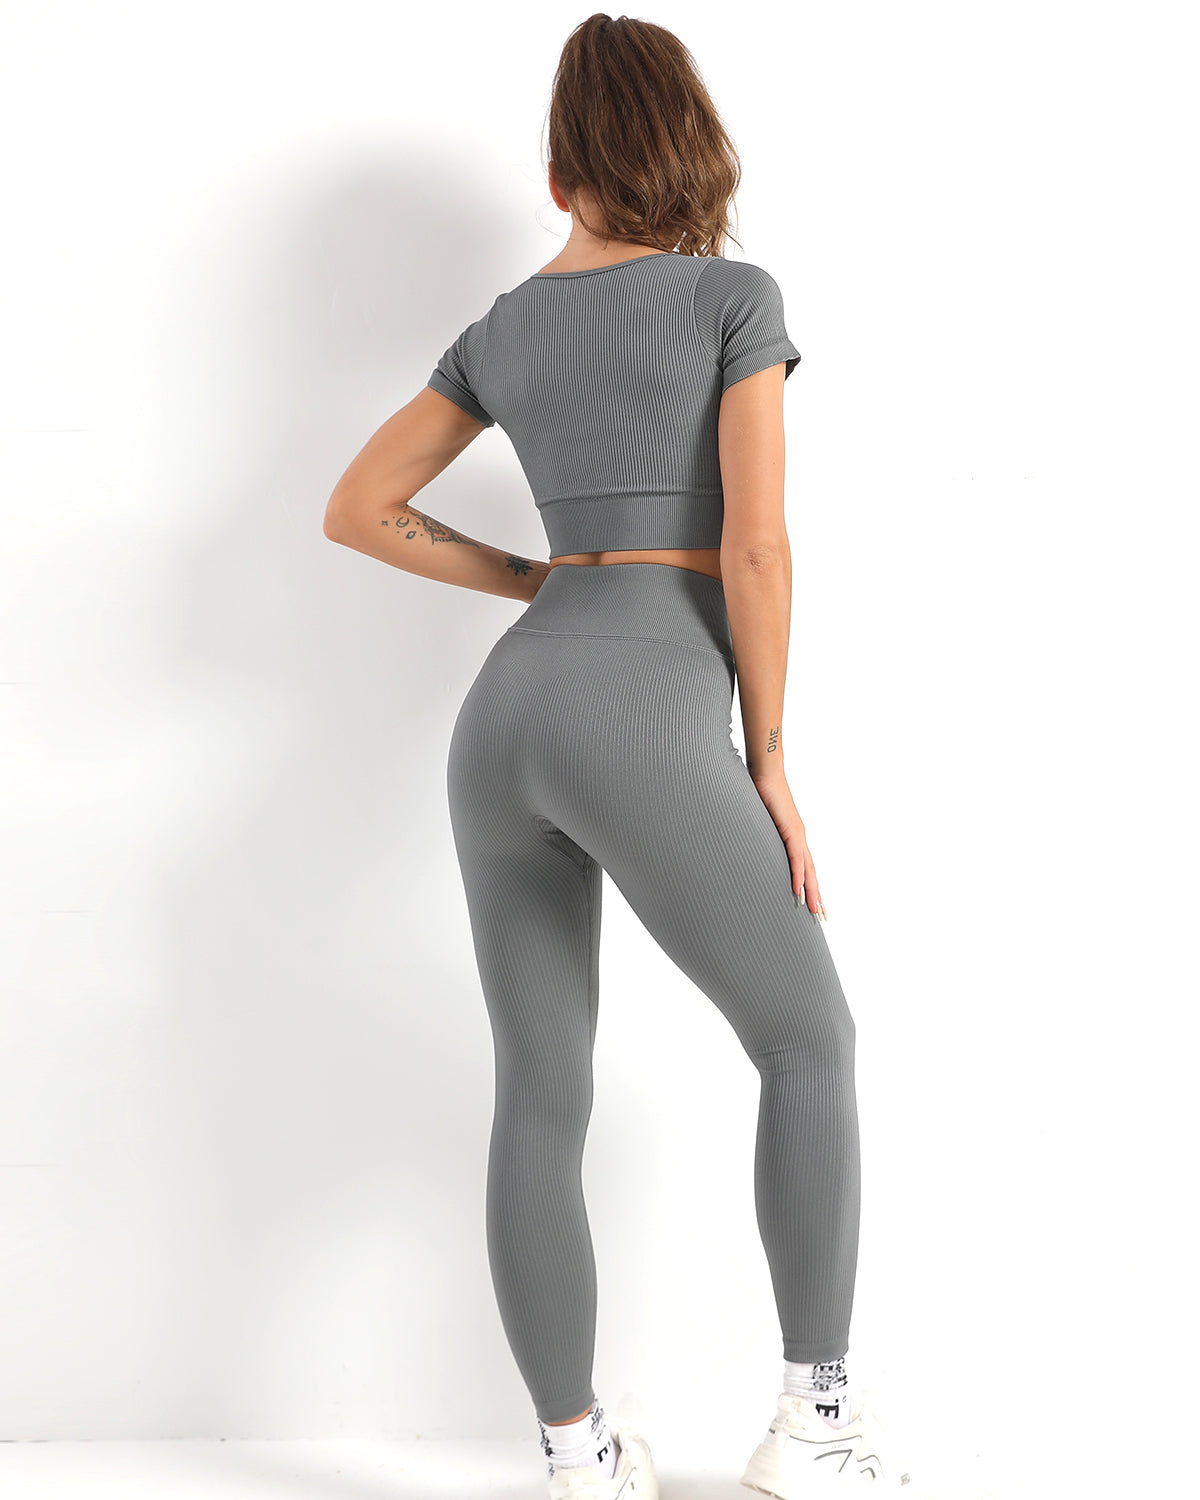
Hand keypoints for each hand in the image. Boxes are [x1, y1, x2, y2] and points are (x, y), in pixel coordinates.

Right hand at [750, 769, 827, 919]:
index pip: (805, 866)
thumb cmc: (759, 792)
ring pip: (808, 870)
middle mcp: (799, 838)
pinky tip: (798, 891)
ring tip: (814, 911)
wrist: (765, 773)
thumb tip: (746, 841)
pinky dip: (797, 876)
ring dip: (812, 892)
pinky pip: (796, 859)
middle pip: (811, 873)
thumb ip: (757, 832)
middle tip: (822, 917)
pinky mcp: (791, 831)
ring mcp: (797, 835)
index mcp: (793, 837)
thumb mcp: (759, 820)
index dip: (810, 885)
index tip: (813, 903)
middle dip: (817, 896)